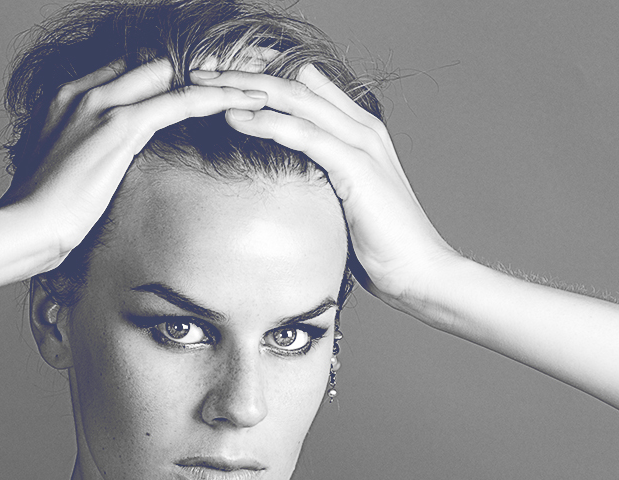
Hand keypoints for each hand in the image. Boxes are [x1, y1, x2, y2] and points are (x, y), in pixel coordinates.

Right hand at [0, 57, 270, 269]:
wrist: (23, 227)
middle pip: (156, 65)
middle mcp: (87, 90)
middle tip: (242, 76)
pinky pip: (180, 101)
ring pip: (175, 75)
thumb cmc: (39, 216)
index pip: (132, 73)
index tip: (204, 85)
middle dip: (200, 70)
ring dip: (218, 79)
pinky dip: (216, 98)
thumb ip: (84, 159)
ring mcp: (103, 104)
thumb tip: (102, 175)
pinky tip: (246, 99)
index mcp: (69, 97)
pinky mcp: (121, 126)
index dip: (169, 79)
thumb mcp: (62, 176)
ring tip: (258, 83)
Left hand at [189, 63, 457, 306]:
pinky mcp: (355, 165)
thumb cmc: (382, 249)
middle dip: (245, 73)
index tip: (220, 75)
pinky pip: (302, 134)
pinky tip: (233, 117)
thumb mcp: (346, 206)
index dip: (262, 74)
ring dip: (246, 89)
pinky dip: (266, 122)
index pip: (304, 87)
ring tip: (204, 84)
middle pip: (293, 83)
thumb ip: (325, 184)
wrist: (419, 272)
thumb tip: (294, 189)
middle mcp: (361, 126)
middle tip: (199, 67)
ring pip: (294, 100)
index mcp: (358, 131)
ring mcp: (360, 142)